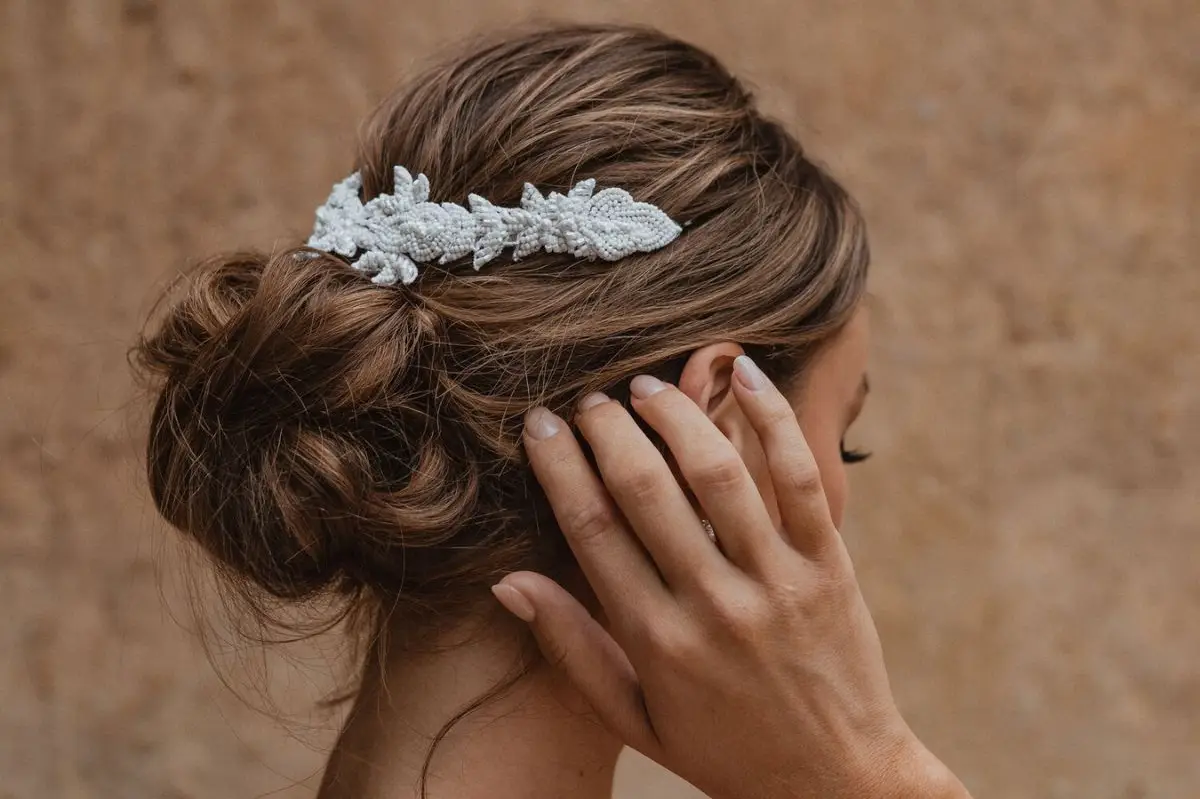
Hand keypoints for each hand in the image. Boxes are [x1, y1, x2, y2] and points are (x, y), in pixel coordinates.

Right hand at [493, 356, 969, 798]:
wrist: (836, 780)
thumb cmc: (724, 750)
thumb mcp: (635, 718)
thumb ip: (573, 648)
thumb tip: (507, 581)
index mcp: (656, 641)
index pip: (591, 529)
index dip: (557, 465)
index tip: (538, 424)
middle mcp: (713, 605)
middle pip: (644, 489)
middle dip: (605, 429)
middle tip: (587, 400)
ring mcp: (777, 581)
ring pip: (717, 473)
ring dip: (674, 414)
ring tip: (643, 386)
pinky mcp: (829, 566)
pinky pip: (800, 478)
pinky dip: (773, 419)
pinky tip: (745, 373)